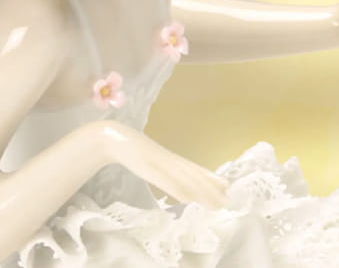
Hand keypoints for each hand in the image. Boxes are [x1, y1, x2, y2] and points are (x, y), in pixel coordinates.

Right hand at [92, 120, 228, 208]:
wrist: (112, 137)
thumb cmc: (129, 148)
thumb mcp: (148, 159)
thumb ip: (161, 167)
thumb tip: (175, 181)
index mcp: (167, 156)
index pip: (193, 168)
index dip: (210, 177)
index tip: (226, 187)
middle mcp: (167, 158)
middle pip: (192, 174)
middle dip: (210, 188)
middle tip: (226, 201)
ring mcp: (157, 161)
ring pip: (182, 178)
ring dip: (199, 190)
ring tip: (214, 202)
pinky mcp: (146, 166)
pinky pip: (163, 179)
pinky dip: (175, 188)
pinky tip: (186, 197)